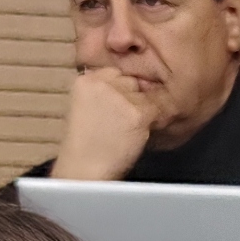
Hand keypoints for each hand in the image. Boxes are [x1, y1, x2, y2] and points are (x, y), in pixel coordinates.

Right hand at [54, 64, 164, 181]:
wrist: (84, 168)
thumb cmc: (84, 144)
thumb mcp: (83, 107)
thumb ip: (101, 93)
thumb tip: (125, 88)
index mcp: (85, 80)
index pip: (113, 72)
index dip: (117, 91)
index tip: (111, 109)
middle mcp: (102, 83)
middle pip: (131, 82)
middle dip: (130, 99)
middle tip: (118, 122)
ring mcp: (121, 96)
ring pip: (144, 96)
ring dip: (140, 111)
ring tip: (123, 131)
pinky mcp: (137, 113)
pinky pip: (156, 111)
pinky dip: (149, 124)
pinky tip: (133, 136)